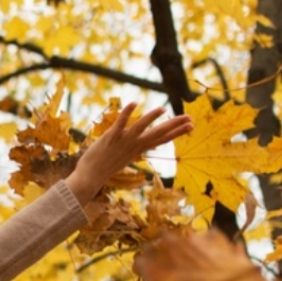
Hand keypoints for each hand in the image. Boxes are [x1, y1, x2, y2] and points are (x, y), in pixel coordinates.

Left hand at [66, 103, 192, 204]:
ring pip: (140, 128)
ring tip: (162, 109)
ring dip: (151, 118)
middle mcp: (134, 146)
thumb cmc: (105, 167)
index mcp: (138, 149)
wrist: (90, 177)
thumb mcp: (126, 156)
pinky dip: (126, 114)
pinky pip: (120, 124)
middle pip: (157, 134)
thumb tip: (147, 144)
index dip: (177, 132)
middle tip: (190, 118)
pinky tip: (134, 103)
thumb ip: (136, 147)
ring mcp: (123, 142)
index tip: (191, 126)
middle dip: (174, 126)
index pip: (162, 139)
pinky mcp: (110, 138)